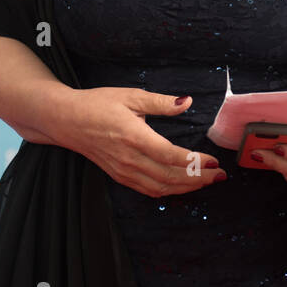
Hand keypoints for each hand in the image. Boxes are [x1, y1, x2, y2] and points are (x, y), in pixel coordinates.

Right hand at [63, 88, 225, 197]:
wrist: (66, 120)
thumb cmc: (97, 104)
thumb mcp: (130, 95)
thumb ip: (160, 102)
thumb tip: (186, 102)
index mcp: (133, 136)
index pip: (169, 156)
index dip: (193, 162)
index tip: (213, 161)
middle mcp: (129, 158)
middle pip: (169, 176)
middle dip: (198, 179)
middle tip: (219, 175)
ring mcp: (123, 171)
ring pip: (160, 188)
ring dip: (186, 188)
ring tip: (206, 181)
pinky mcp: (119, 176)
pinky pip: (148, 190)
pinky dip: (169, 191)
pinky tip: (182, 185)